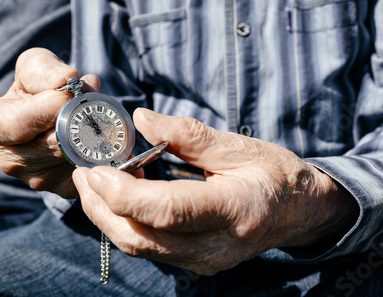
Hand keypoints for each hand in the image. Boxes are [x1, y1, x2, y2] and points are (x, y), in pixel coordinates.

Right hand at [0, 48, 99, 197]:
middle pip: (53, 143)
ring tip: (95, 112)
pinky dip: (104, 148)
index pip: (17, 125)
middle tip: (91, 98)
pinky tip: (103, 133)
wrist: (51, 113)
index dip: (47, 108)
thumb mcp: (33, 66)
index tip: (69, 93)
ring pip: (76, 155)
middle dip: (78, 118)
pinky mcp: (67, 189)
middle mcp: (11, 162)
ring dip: (95, 131)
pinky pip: (92, 168)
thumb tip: (65, 79)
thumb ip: (44, 69)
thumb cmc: (37, 87)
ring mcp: (39, 180)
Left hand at [73, 109, 358, 274]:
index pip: (167, 211)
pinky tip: (122, 198)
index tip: (95, 169)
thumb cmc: (273, 173)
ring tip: (96, 183)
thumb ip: (187, 135)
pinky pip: (149, 248)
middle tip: (84, 173)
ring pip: (139, 248)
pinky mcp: (196, 264)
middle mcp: (216, 246)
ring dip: (108, 216)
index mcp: (233, 210)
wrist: (297, 212)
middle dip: (101, 207)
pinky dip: (126, 223)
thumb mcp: (238, 146)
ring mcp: (205, 262)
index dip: (124, 192)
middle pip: (141, 238)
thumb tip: (141, 118)